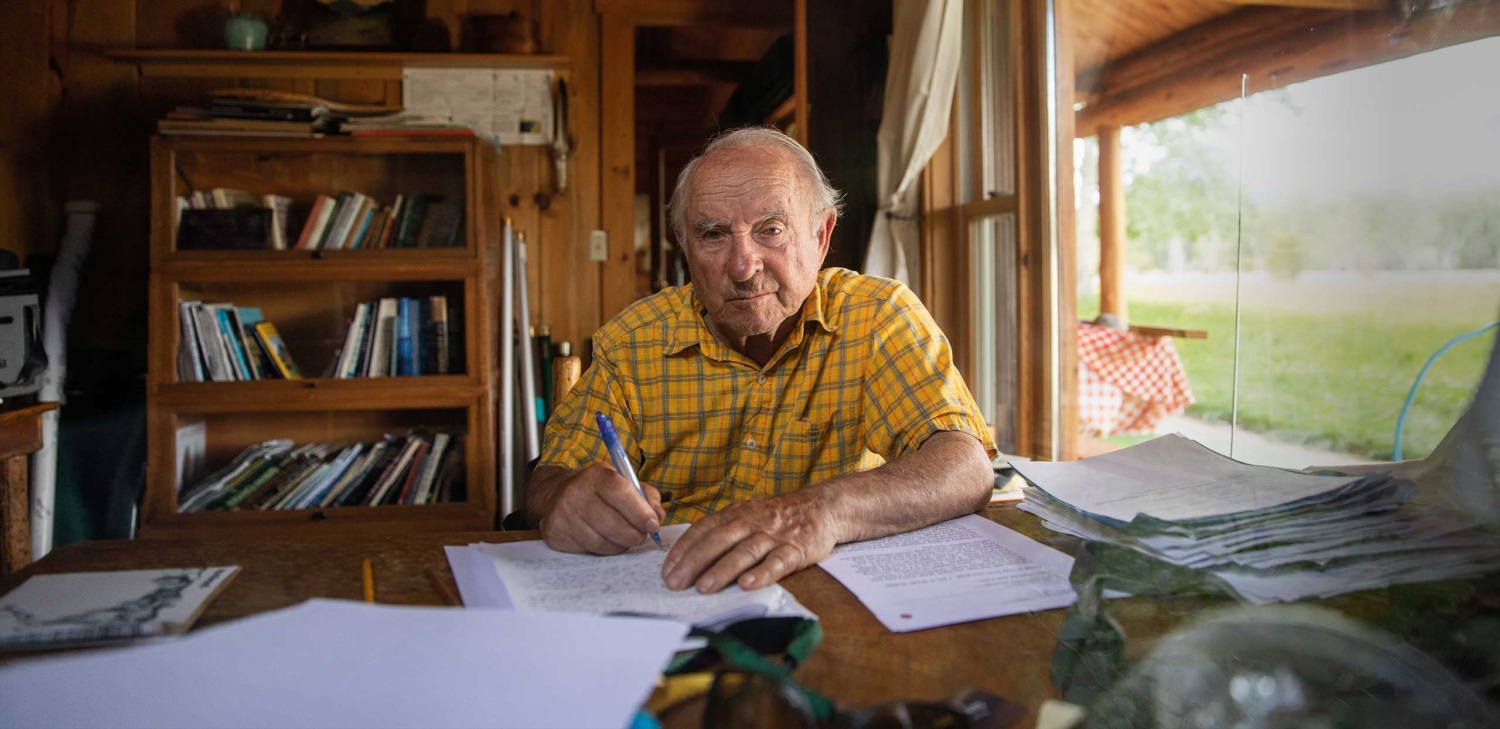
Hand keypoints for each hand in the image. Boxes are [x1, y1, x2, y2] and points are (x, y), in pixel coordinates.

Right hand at [536, 465, 665, 554]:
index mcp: (596, 475)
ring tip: (625, 538)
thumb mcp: (622, 482)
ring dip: (620, 545)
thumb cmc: (597, 491)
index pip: (620, 492)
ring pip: (601, 542)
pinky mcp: (556, 534)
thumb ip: (646, 495)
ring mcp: (563, 515)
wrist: (556, 496)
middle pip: (611, 523)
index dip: (640, 512)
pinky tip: (607, 541)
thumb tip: (658, 515)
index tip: (653, 524)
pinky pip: (588, 550)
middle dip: (634, 534)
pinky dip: (604, 550)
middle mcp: (575, 493)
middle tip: (642, 536)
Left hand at [661, 491, 839, 593]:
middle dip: (694, 562)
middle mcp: (751, 522)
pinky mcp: (796, 549)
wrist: (822, 507)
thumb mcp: (747, 516)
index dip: (683, 550)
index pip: (703, 530)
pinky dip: (762, 574)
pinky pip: (777, 562)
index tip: (666, 570)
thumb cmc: (777, 517)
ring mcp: (773, 536)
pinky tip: (747, 585)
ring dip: (722, 570)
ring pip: (744, 552)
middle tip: (675, 583)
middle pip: (718, 541)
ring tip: (704, 587)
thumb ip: (722, 532)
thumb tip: (689, 559)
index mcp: (736, 514)